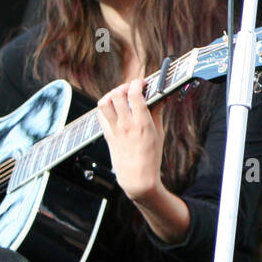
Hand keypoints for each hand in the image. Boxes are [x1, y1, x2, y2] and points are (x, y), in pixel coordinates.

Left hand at [95, 77, 166, 201]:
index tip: (142, 83)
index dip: (137, 83)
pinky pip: (100, 116)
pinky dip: (106, 109)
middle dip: (123, 87)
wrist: (137, 179)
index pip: (134, 95)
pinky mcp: (107, 136)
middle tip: (130, 89)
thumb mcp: (159, 134)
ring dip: (111, 95)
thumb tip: (160, 97)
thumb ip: (157, 113)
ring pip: (104, 103)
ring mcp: (115, 130)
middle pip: (116, 95)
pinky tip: (114, 110)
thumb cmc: (151, 158)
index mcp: (142, 123)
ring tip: (119, 97)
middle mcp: (126, 125)